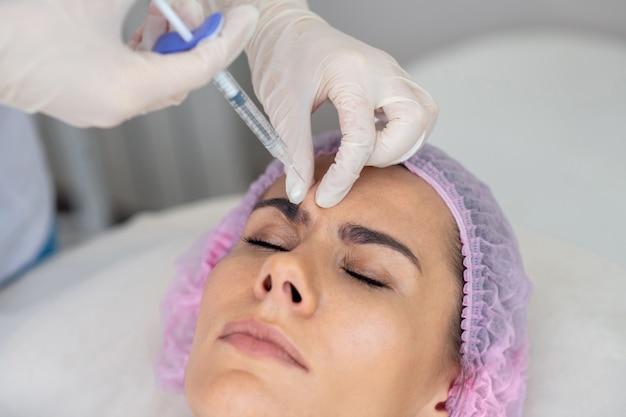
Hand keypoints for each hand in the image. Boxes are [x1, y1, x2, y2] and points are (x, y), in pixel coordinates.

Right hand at [0, 0, 257, 127]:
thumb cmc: (28, 23)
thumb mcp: (100, 0)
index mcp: (132, 89)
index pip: (201, 66)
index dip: (228, 37)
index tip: (246, 16)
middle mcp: (122, 108)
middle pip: (183, 76)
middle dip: (197, 40)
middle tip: (201, 8)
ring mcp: (103, 109)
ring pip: (159, 81)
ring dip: (170, 47)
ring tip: (164, 11)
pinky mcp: (88, 102)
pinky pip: (135, 84)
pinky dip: (146, 57)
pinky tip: (139, 28)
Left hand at [244, 1, 437, 206]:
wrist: (285, 27)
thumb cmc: (281, 58)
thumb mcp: (281, 108)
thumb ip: (295, 153)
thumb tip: (300, 193)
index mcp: (350, 74)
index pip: (362, 137)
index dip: (345, 176)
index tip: (325, 197)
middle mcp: (380, 70)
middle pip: (415, 121)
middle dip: (389, 153)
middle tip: (356, 161)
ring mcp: (391, 70)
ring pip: (425, 113)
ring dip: (403, 142)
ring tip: (367, 150)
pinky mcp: (391, 76)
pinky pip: (418, 107)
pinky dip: (403, 130)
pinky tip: (374, 136)